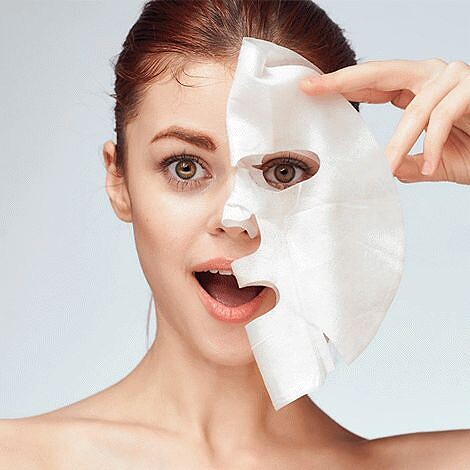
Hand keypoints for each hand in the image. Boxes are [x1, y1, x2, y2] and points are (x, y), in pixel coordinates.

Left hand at [299, 59, 469, 184]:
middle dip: (343, 80)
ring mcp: (454, 78)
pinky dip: (433, 144)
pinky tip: (427, 168)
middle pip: (380, 73)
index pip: (372, 83)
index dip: (341, 85)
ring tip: (385, 168)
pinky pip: (443, 116)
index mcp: (418, 89)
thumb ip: (405, 162)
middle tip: (311, 87)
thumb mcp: (430, 163)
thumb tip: (383, 170)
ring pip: (414, 108)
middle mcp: (433, 76)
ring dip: (399, 142)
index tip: (309, 88)